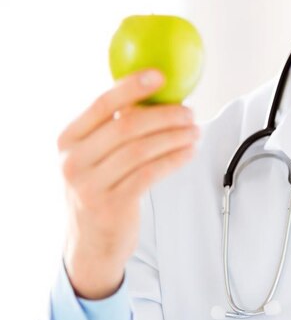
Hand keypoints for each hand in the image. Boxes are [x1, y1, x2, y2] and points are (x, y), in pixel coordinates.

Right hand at [58, 69, 199, 297]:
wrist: (91, 243)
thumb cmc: (99, 191)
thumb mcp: (93, 158)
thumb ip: (113, 130)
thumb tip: (154, 95)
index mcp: (67, 140)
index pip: (101, 104)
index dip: (131, 87)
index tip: (159, 76)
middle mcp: (74, 161)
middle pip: (127, 127)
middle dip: (164, 116)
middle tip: (189, 112)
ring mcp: (90, 185)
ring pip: (142, 151)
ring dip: (174, 137)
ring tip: (195, 131)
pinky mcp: (112, 205)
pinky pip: (150, 174)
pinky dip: (174, 159)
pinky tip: (188, 151)